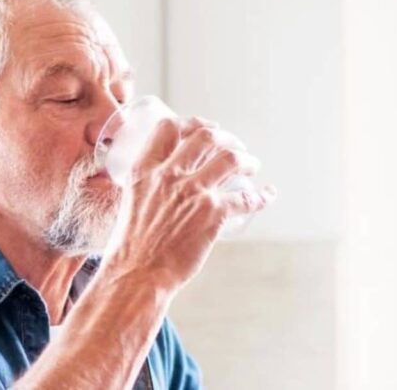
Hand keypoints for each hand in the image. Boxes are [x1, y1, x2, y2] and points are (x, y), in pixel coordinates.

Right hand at [104, 116, 275, 290]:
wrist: (137, 273)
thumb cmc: (130, 246)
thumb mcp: (131, 203)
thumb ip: (147, 189)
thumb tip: (162, 188)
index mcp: (144, 171)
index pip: (168, 128)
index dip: (191, 123)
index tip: (205, 128)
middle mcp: (169, 175)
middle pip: (205, 137)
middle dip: (226, 137)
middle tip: (234, 146)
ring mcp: (193, 193)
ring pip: (230, 159)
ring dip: (246, 159)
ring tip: (252, 165)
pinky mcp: (213, 214)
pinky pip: (247, 197)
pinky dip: (261, 195)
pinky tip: (266, 195)